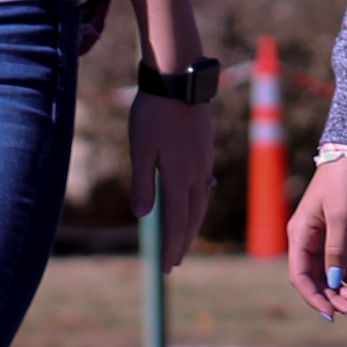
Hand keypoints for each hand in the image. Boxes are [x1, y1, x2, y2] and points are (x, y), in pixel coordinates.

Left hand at [128, 92, 214, 267]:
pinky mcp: (205, 148)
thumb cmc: (154, 113)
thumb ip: (142, 182)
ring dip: (192, 224)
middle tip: (173, 262)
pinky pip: (205, 185)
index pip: (177, 222)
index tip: (166, 268)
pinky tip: (192, 200)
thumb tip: (144, 214)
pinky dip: (198, 203)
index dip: (171, 246)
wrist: (180, 78)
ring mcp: (204, 160)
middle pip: (193, 216)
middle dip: (183, 241)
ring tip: (184, 238)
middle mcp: (197, 173)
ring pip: (201, 201)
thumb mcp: (140, 148)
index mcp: (179, 177)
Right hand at [286, 154, 346, 319]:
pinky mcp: (331, 236)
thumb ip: (336, 250)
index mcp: (299, 234)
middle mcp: (304, 240)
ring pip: (326, 274)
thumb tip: (335, 281)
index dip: (313, 296)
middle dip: (332, 297)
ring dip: (340, 290)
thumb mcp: (340, 217)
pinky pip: (336, 264)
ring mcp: (317, 239)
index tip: (331, 313)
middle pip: (313, 278)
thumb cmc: (343, 182)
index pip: (299, 275)